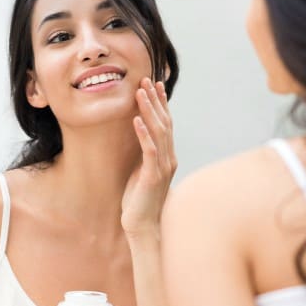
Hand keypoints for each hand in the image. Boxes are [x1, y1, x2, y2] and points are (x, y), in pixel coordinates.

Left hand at [121, 78, 177, 236]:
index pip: (166, 124)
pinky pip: (149, 150)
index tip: (155, 84)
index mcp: (168, 157)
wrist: (143, 226)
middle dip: (155, 100)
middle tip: (147, 80)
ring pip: (158, 132)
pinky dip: (143, 133)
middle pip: (165, 123)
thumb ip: (145, 155)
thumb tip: (139, 138)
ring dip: (148, 110)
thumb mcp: (142, 172)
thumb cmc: (139, 201)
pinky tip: (136, 120)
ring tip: (140, 92)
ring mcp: (163, 167)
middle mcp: (169, 159)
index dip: (161, 103)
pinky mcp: (153, 176)